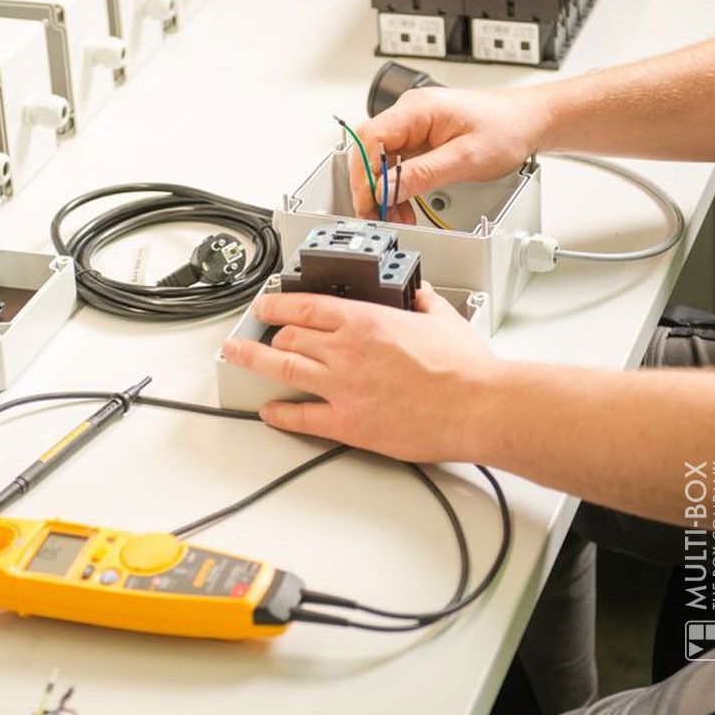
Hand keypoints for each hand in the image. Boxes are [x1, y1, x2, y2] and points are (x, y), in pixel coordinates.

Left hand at [220, 285, 505, 462]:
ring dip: (252, 362)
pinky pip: (301, 416)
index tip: (266, 305)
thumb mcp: (442, 317)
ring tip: (235, 358)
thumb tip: (418, 292)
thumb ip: (422, 301)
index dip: (277, 305)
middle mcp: (347, 350)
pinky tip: (269, 411)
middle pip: (288, 337)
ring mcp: (343, 386)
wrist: (479, 406)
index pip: (306, 306)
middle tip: (254, 335)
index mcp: (366, 321)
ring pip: (282, 369)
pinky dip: (279, 414)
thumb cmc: (466, 369)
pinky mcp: (348, 422)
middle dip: (269, 335)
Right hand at [350, 85, 549, 219]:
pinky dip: (396, 188)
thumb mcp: (465, 158)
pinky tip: (403, 205)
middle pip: (370, 151)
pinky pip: (396, 165)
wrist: (529, 122)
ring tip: (395, 215)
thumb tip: (385, 190)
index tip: (368, 202)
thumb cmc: (506, 129)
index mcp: (417, 109)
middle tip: (377, 216)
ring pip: (380, 161)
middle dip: (371, 188)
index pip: (370, 139)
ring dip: (384, 192)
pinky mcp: (419, 139)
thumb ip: (422, 175)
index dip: (363, 174)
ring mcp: (413, 126)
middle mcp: (410, 114)